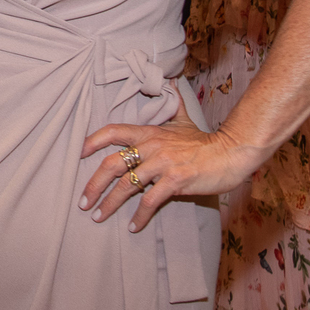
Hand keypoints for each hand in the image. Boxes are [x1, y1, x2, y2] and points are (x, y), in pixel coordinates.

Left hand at [80, 100, 263, 232]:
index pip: (112, 131)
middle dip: (93, 184)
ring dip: (109, 203)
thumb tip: (172, 82)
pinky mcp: (175, 181)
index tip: (78, 155)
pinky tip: (133, 227)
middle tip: (82, 201)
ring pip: (126, 185)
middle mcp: (151, 146)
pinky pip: (149, 201)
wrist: (231, 153)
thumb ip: (173, 105)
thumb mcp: (184, 120)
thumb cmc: (206, 140)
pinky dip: (139, 216)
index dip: (92, 141)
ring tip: (98, 216)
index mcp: (149, 132)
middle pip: (111, 163)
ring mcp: (162, 164)